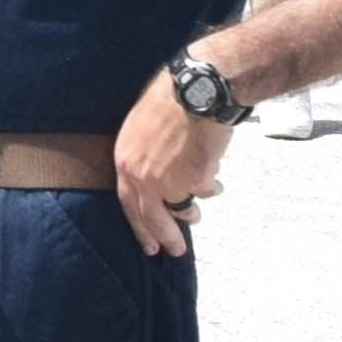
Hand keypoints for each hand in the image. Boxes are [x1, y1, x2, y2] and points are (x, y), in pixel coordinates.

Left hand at [113, 80, 233, 258]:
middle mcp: (142, 177)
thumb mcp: (142, 127)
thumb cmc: (172, 99)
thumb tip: (157, 175)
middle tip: (175, 251)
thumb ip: (144, 155)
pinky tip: (216, 176)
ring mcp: (168, 181)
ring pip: (181, 208)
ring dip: (191, 212)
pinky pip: (205, 190)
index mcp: (125, 161)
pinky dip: (212, 186)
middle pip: (152, 217)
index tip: (148, 242)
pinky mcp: (195, 181)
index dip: (139, 224)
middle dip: (165, 236)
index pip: (128, 203)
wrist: (199, 90)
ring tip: (197, 213)